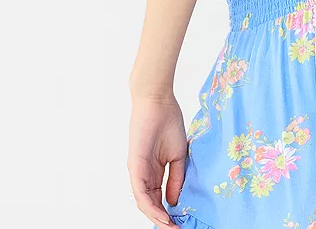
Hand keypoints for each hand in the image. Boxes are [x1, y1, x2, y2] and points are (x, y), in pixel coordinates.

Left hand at [127, 93, 187, 226]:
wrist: (158, 100)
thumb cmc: (168, 120)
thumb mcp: (178, 154)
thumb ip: (176, 177)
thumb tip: (175, 201)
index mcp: (154, 171)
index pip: (159, 198)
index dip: (169, 212)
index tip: (181, 222)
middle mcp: (143, 174)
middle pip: (151, 204)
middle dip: (163, 220)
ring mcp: (138, 171)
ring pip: (145, 203)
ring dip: (157, 218)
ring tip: (170, 228)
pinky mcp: (135, 166)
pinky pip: (141, 193)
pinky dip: (151, 207)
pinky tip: (162, 216)